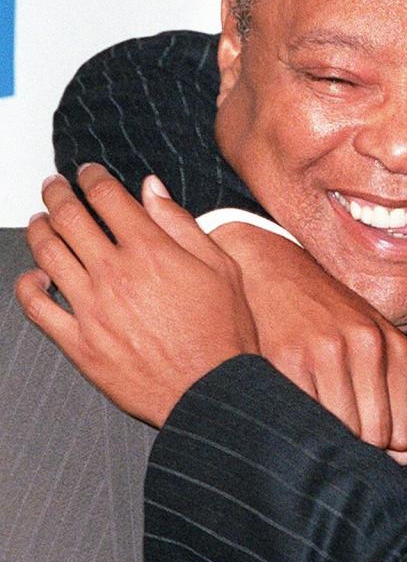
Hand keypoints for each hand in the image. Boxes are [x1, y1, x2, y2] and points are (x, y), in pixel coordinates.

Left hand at [16, 165, 258, 425]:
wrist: (212, 389)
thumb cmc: (223, 332)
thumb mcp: (220, 266)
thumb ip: (180, 222)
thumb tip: (152, 188)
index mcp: (150, 250)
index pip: (107, 197)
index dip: (92, 177)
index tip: (87, 172)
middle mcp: (114, 273)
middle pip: (69, 218)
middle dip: (57, 193)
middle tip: (53, 186)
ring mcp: (91, 308)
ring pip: (48, 254)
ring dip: (39, 229)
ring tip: (40, 220)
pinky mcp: (79, 343)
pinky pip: (37, 308)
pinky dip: (28, 285)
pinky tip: (35, 276)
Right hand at [206, 218, 406, 458]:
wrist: (270, 267)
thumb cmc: (321, 309)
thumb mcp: (367, 336)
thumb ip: (388, 390)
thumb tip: (400, 456)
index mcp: (391, 345)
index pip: (404, 432)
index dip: (386, 452)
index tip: (368, 452)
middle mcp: (364, 346)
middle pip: (372, 437)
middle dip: (355, 448)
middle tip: (335, 437)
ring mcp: (324, 352)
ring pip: (338, 433)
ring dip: (324, 439)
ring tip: (312, 424)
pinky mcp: (285, 358)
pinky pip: (300, 417)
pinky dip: (296, 425)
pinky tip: (291, 412)